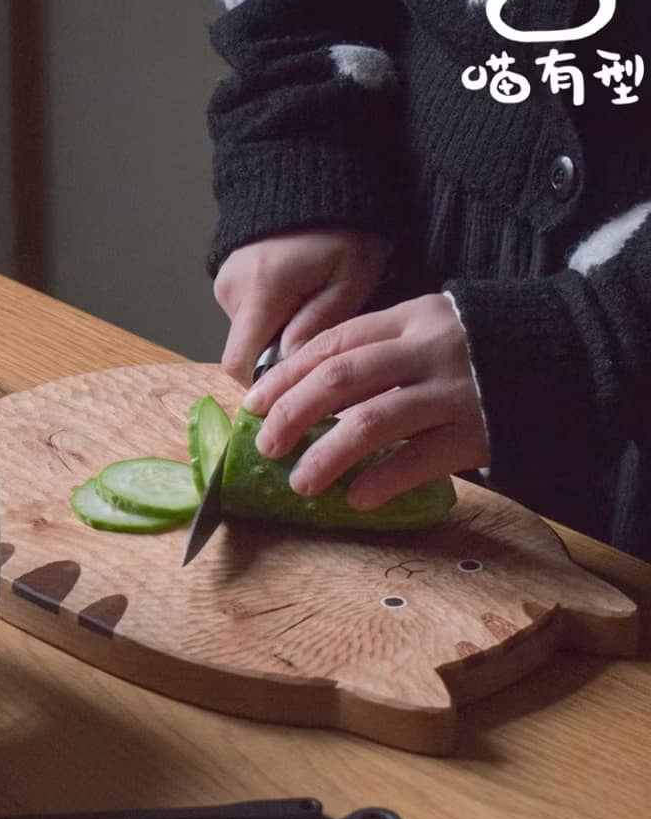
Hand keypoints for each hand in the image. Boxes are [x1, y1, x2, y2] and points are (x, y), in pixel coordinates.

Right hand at [213, 230, 390, 385]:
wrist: (315, 177)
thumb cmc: (344, 229)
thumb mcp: (351, 278)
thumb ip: (320, 325)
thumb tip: (291, 365)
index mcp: (262, 289)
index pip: (240, 363)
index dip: (265, 385)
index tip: (297, 388)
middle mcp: (233, 288)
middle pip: (243, 352)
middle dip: (275, 361)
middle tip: (315, 348)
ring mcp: (225, 280)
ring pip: (246, 335)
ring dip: (274, 338)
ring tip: (310, 313)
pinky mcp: (227, 276)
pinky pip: (246, 315)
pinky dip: (269, 318)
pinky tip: (296, 299)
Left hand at [241, 293, 490, 508]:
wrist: (564, 355)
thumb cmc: (479, 347)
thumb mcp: (428, 329)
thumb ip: (379, 349)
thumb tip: (308, 392)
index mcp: (408, 319)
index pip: (333, 343)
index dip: (287, 375)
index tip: (254, 404)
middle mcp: (426, 350)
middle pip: (342, 378)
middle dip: (293, 413)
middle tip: (266, 446)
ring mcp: (452, 392)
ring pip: (373, 422)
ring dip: (327, 454)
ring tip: (301, 482)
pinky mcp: (476, 433)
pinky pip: (419, 461)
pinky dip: (382, 482)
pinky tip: (356, 499)